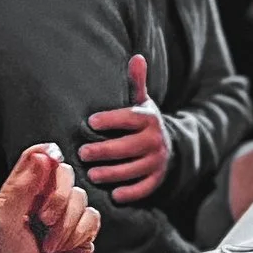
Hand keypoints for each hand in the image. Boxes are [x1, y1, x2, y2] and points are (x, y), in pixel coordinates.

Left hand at [0, 143, 97, 252]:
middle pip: (63, 174)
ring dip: (65, 222)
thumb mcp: (6, 221)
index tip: (48, 158)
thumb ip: (22, 184)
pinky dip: (78, 233)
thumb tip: (41, 154)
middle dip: (57, 195)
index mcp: (19, 197)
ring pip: (80, 196)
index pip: (35, 163)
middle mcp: (43, 205)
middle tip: (43, 217)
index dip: (44, 156)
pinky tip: (64, 249)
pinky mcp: (84, 236)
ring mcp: (66, 220)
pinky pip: (92, 217)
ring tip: (50, 245)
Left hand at [80, 55, 173, 204]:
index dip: (111, 120)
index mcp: (149, 118)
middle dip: (105, 151)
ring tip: (92, 175)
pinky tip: (115, 196)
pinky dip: (131, 193)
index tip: (91, 121)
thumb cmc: (143, 121)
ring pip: (135, 169)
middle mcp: (155, 140)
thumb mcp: (141, 101)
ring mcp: (157, 161)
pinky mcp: (157, 178)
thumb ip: (136, 82)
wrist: (169, 144)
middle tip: (83, 153)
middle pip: (129, 147)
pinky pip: (145, 188)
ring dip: (113, 174)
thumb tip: (137, 56)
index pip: (130, 118)